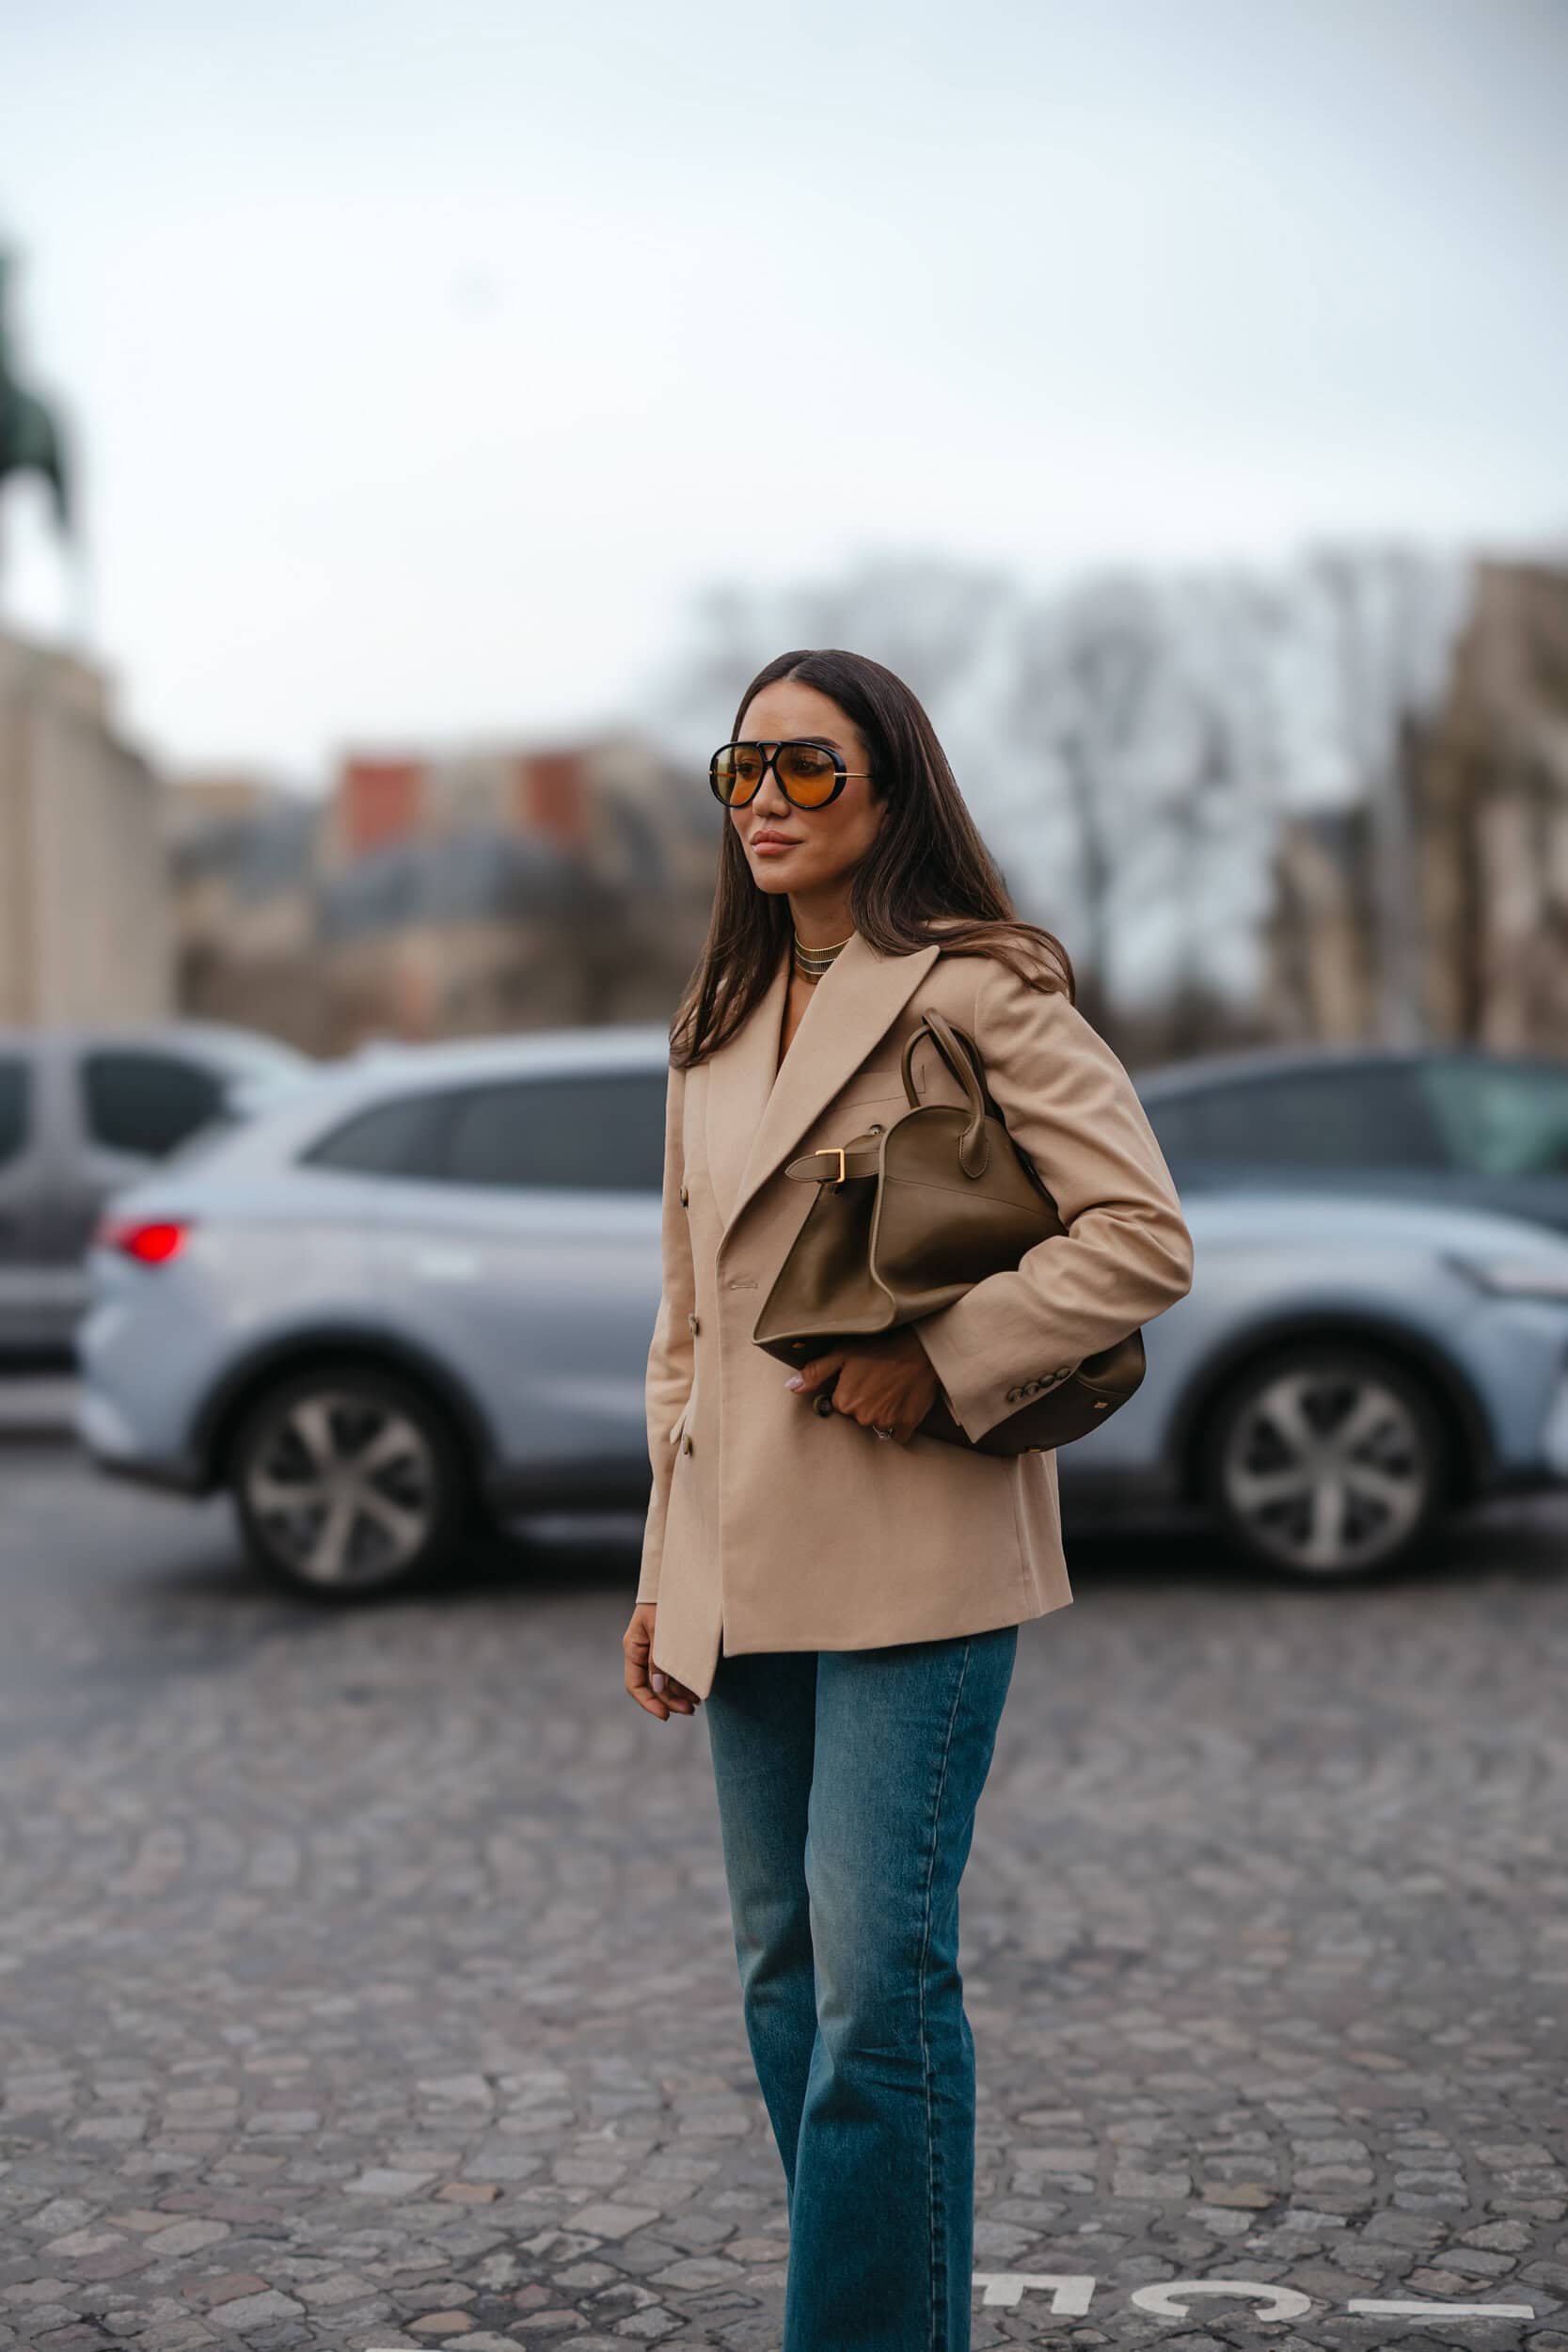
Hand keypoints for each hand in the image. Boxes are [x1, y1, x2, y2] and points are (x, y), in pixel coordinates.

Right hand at [623, 1602, 700, 1719]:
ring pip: (665, 1680)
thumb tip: (658, 1688)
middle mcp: (643, 1651)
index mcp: (634, 1647)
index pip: (635, 1685)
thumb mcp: (662, 1629)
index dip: (649, 1703)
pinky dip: (685, 1680)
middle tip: (691, 1710)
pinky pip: (674, 1669)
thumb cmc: (668, 1599)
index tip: (666, 1716)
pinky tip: (697, 1688)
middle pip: (653, 1686)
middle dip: (670, 1700)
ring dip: (680, 1693)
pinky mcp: (671, 1646)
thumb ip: (659, 1659)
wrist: (682, 1575)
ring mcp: (656, 1649)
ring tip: (697, 1700)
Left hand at [785, 1325, 940, 1445]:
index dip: (849, 1391)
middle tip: (878, 1381)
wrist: (922, 1348)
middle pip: (858, 1416)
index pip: (840, 1405)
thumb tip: (792, 1387)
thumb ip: (816, 1372)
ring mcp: (886, 1423)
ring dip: (882, 1412)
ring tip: (891, 1388)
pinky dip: (899, 1423)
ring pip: (877, 1424)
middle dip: (865, 1402)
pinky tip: (902, 1403)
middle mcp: (863, 1417)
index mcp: (845, 1401)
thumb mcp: (843, 1352)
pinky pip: (898, 1435)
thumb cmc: (881, 1346)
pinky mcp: (907, 1425)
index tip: (861, 1378)